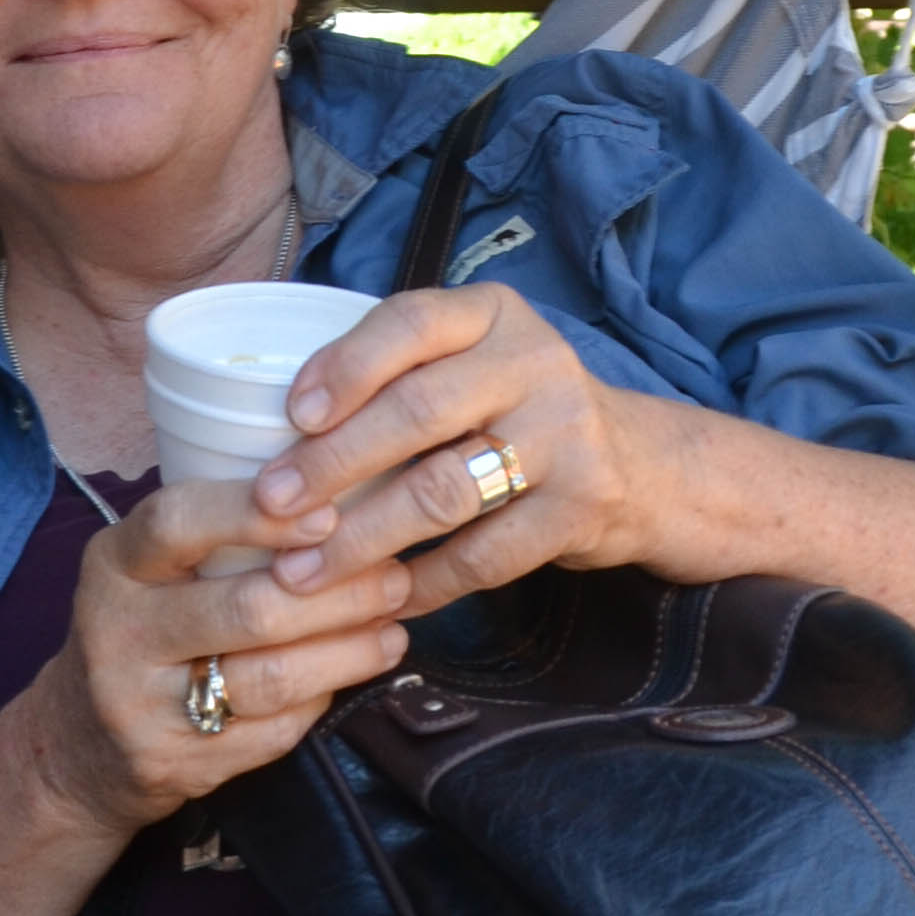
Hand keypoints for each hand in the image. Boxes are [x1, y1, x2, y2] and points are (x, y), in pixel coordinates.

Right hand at [14, 477, 415, 859]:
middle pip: (247, 609)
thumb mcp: (146, 571)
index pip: (178, 524)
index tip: (328, 512)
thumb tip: (337, 494)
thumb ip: (215, 535)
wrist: (77, 746)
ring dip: (348, 651)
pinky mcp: (174, 763)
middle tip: (393, 576)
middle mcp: (119, 633)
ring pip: (270, 678)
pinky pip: (272, 730)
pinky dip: (323, 697)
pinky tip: (352, 673)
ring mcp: (143, 707)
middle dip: (339, 592)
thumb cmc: (140, 631)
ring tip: (392, 628)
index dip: (255, 514)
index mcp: (114, 565)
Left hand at [250, 286, 673, 600]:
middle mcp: (535, 363)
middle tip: (270, 505)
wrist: (644, 468)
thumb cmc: (520, 414)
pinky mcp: (582, 506)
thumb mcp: (477, 364)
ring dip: (362, 537)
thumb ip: (404, 373)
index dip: (345, 367)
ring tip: (302, 570)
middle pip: (417, 412)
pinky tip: (381, 600)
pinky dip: (424, 584)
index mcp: (494, 315)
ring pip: (442, 491)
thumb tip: (273, 423)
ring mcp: (566, 435)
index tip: (290, 416)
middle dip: (332, 464)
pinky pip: (484, 556)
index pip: (409, 323)